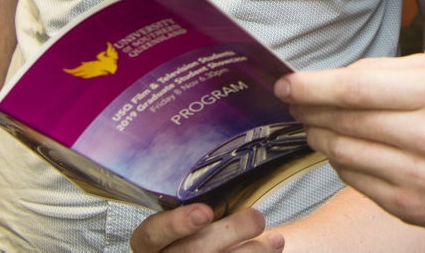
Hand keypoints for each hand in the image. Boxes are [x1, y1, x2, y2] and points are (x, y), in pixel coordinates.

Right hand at [130, 205, 282, 252]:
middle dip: (228, 233)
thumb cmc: (194, 235)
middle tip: (258, 217)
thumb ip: (196, 210)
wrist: (206, 250)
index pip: (151, 234)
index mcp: (148, 243)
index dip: (176, 223)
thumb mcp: (184, 222)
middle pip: (190, 252)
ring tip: (276, 239)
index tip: (206, 211)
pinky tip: (274, 250)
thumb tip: (231, 179)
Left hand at [279, 54, 424, 231]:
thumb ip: (383, 72)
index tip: (286, 84)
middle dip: (310, 111)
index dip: (313, 87)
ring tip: (317, 125)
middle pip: (344, 122)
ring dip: (319, 137)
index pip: (356, 88)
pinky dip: (340, 162)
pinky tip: (345, 150)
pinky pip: (353, 180)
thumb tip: (325, 80)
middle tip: (296, 103)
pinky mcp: (408, 205)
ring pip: (342, 153)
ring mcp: (418, 176)